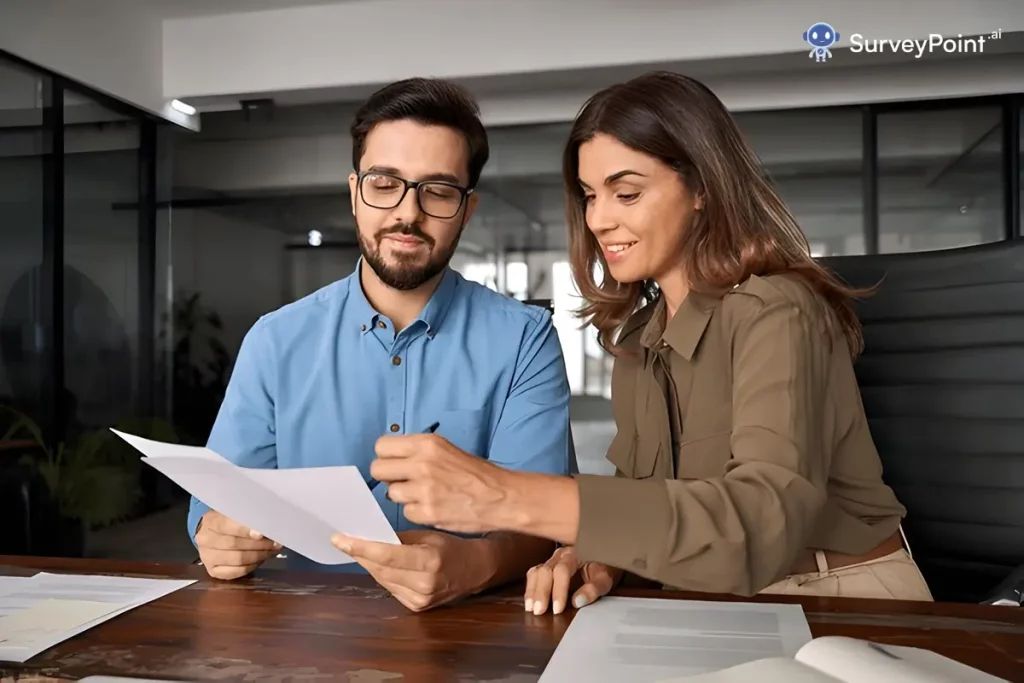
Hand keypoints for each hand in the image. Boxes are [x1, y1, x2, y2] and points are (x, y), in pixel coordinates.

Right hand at [195, 510, 280, 579]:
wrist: (211, 533)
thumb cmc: (229, 521)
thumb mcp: (235, 513)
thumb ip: (247, 518)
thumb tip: (267, 526)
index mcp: (211, 521)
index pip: (226, 525)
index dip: (244, 530)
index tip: (261, 534)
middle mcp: (205, 540)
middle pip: (234, 544)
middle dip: (259, 544)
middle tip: (276, 543)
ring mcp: (207, 557)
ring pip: (237, 559)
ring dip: (259, 556)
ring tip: (272, 551)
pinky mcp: (212, 571)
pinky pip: (236, 572)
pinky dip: (251, 566)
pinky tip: (261, 560)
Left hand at [331, 530, 492, 611]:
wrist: (475, 570)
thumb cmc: (452, 547)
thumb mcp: (428, 535)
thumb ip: (399, 538)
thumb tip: (369, 536)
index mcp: (430, 561)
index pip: (387, 555)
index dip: (361, 547)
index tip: (340, 539)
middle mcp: (425, 583)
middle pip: (380, 569)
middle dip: (360, 554)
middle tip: (343, 540)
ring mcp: (421, 599)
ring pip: (382, 580)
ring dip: (368, 564)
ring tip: (357, 549)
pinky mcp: (417, 607)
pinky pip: (390, 588)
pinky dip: (381, 575)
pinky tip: (377, 564)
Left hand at [370, 433, 510, 533]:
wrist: (500, 497)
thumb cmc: (475, 473)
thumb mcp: (446, 449)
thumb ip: (418, 452)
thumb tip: (391, 461)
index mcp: (426, 444)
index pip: (381, 446)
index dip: (387, 457)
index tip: (396, 464)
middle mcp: (421, 464)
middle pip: (378, 469)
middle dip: (388, 477)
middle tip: (405, 481)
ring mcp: (423, 490)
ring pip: (390, 493)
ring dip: (404, 496)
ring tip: (424, 495)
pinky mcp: (427, 513)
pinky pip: (406, 512)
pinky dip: (417, 512)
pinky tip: (433, 508)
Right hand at [525, 546, 621, 614]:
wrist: (605, 556)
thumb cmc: (604, 568)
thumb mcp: (605, 579)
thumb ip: (594, 588)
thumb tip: (577, 601)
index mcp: (575, 555)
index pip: (562, 571)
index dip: (558, 590)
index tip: (557, 609)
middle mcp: (560, 555)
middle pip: (545, 571)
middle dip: (541, 592)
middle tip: (539, 611)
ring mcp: (552, 560)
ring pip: (536, 572)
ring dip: (532, 591)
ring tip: (530, 608)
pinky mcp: (547, 566)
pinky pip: (534, 574)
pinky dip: (530, 588)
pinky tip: (529, 601)